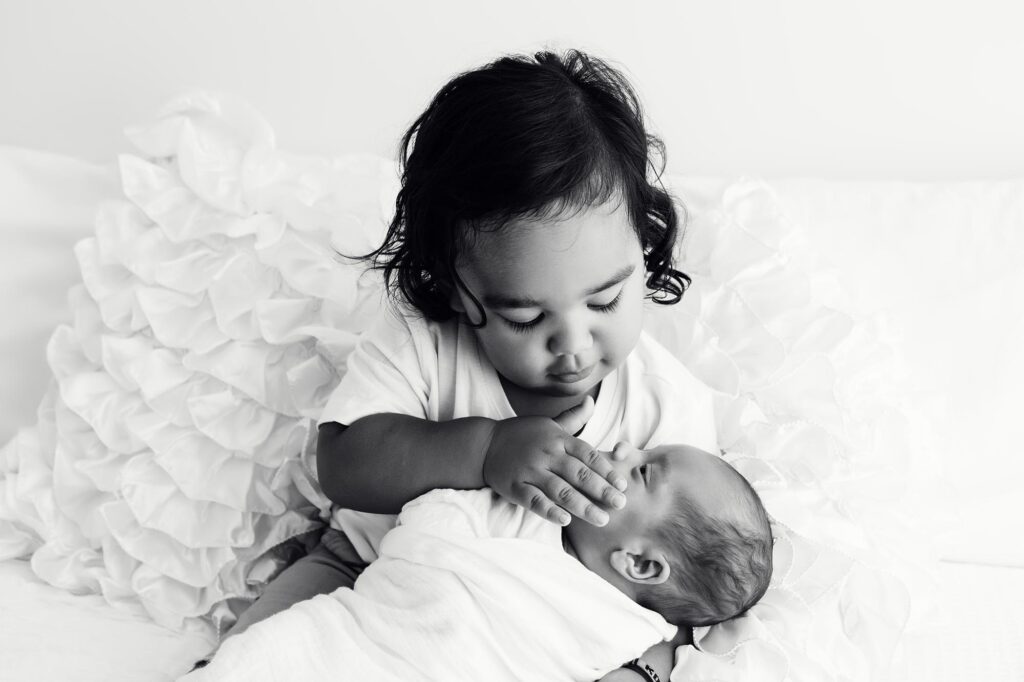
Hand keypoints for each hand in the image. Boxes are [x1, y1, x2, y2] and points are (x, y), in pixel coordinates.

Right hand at [482, 396, 627, 525]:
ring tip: (602, 519)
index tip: (622, 485)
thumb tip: (591, 402)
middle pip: (578, 474)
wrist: (484, 444)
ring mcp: (530, 471)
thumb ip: (573, 418)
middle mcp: (546, 454)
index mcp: (557, 439)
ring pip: (560, 490)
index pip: (588, 455)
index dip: (606, 470)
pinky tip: (565, 520)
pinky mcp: (514, 486)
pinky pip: (534, 500)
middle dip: (602, 490)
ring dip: (582, 506)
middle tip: (620, 504)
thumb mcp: (548, 424)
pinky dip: (549, 510)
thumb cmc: (521, 434)